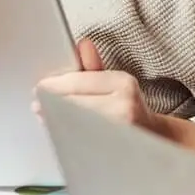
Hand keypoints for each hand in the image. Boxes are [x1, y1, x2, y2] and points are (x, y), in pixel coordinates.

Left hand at [34, 39, 172, 138]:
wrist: (157, 140)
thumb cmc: (132, 108)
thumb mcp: (117, 83)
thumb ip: (94, 67)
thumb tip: (82, 44)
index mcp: (123, 84)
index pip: (77, 82)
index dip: (54, 85)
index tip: (40, 87)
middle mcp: (123, 106)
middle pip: (71, 103)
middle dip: (50, 104)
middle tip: (37, 105)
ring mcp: (118, 131)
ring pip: (72, 123)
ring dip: (54, 120)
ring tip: (45, 117)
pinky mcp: (111, 150)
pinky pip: (79, 141)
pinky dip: (65, 136)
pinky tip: (60, 132)